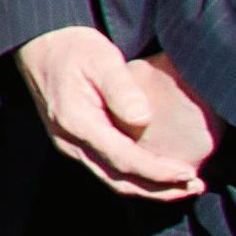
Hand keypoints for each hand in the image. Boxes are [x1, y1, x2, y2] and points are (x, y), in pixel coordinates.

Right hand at [16, 25, 209, 199]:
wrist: (39, 46)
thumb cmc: (73, 48)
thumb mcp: (101, 58)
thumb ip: (121, 88)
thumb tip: (143, 119)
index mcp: (76, 123)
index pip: (123, 159)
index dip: (157, 172)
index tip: (188, 173)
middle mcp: (70, 142)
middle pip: (119, 180)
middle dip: (159, 189)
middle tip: (196, 186)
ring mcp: (69, 146)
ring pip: (113, 180)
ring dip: (149, 188)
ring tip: (184, 185)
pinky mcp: (75, 144)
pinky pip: (107, 170)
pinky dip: (136, 177)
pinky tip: (157, 172)